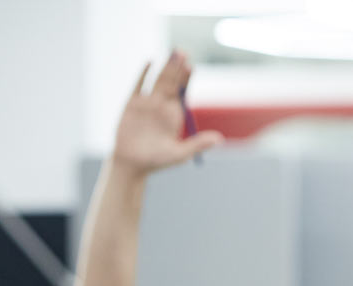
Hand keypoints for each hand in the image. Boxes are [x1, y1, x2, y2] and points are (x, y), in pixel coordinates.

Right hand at [112, 51, 221, 175]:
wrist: (132, 165)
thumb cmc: (157, 162)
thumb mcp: (180, 154)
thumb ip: (198, 144)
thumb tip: (220, 139)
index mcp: (174, 114)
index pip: (182, 92)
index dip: (186, 79)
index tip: (191, 67)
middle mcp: (162, 106)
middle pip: (171, 82)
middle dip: (177, 68)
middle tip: (184, 52)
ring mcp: (147, 103)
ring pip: (158, 80)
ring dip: (165, 67)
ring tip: (173, 52)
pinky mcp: (132, 103)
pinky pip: (139, 84)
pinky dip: (144, 73)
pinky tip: (150, 62)